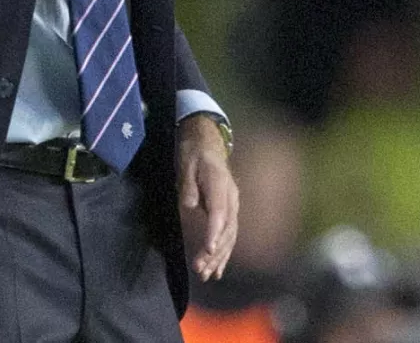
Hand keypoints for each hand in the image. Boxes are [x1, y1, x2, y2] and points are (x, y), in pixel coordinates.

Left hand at [177, 114, 238, 281]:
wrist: (207, 144)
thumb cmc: (193, 154)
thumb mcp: (185, 164)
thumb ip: (188, 186)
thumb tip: (190, 205)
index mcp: (221, 185)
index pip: (220, 213)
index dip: (215, 232)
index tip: (209, 249)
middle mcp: (231, 198)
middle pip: (227, 229)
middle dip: (215, 252)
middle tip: (200, 270)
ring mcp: (233, 206)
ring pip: (230, 236)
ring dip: (219, 258)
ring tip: (207, 275)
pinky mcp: (229, 212)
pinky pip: (229, 236)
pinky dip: (224, 254)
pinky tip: (218, 270)